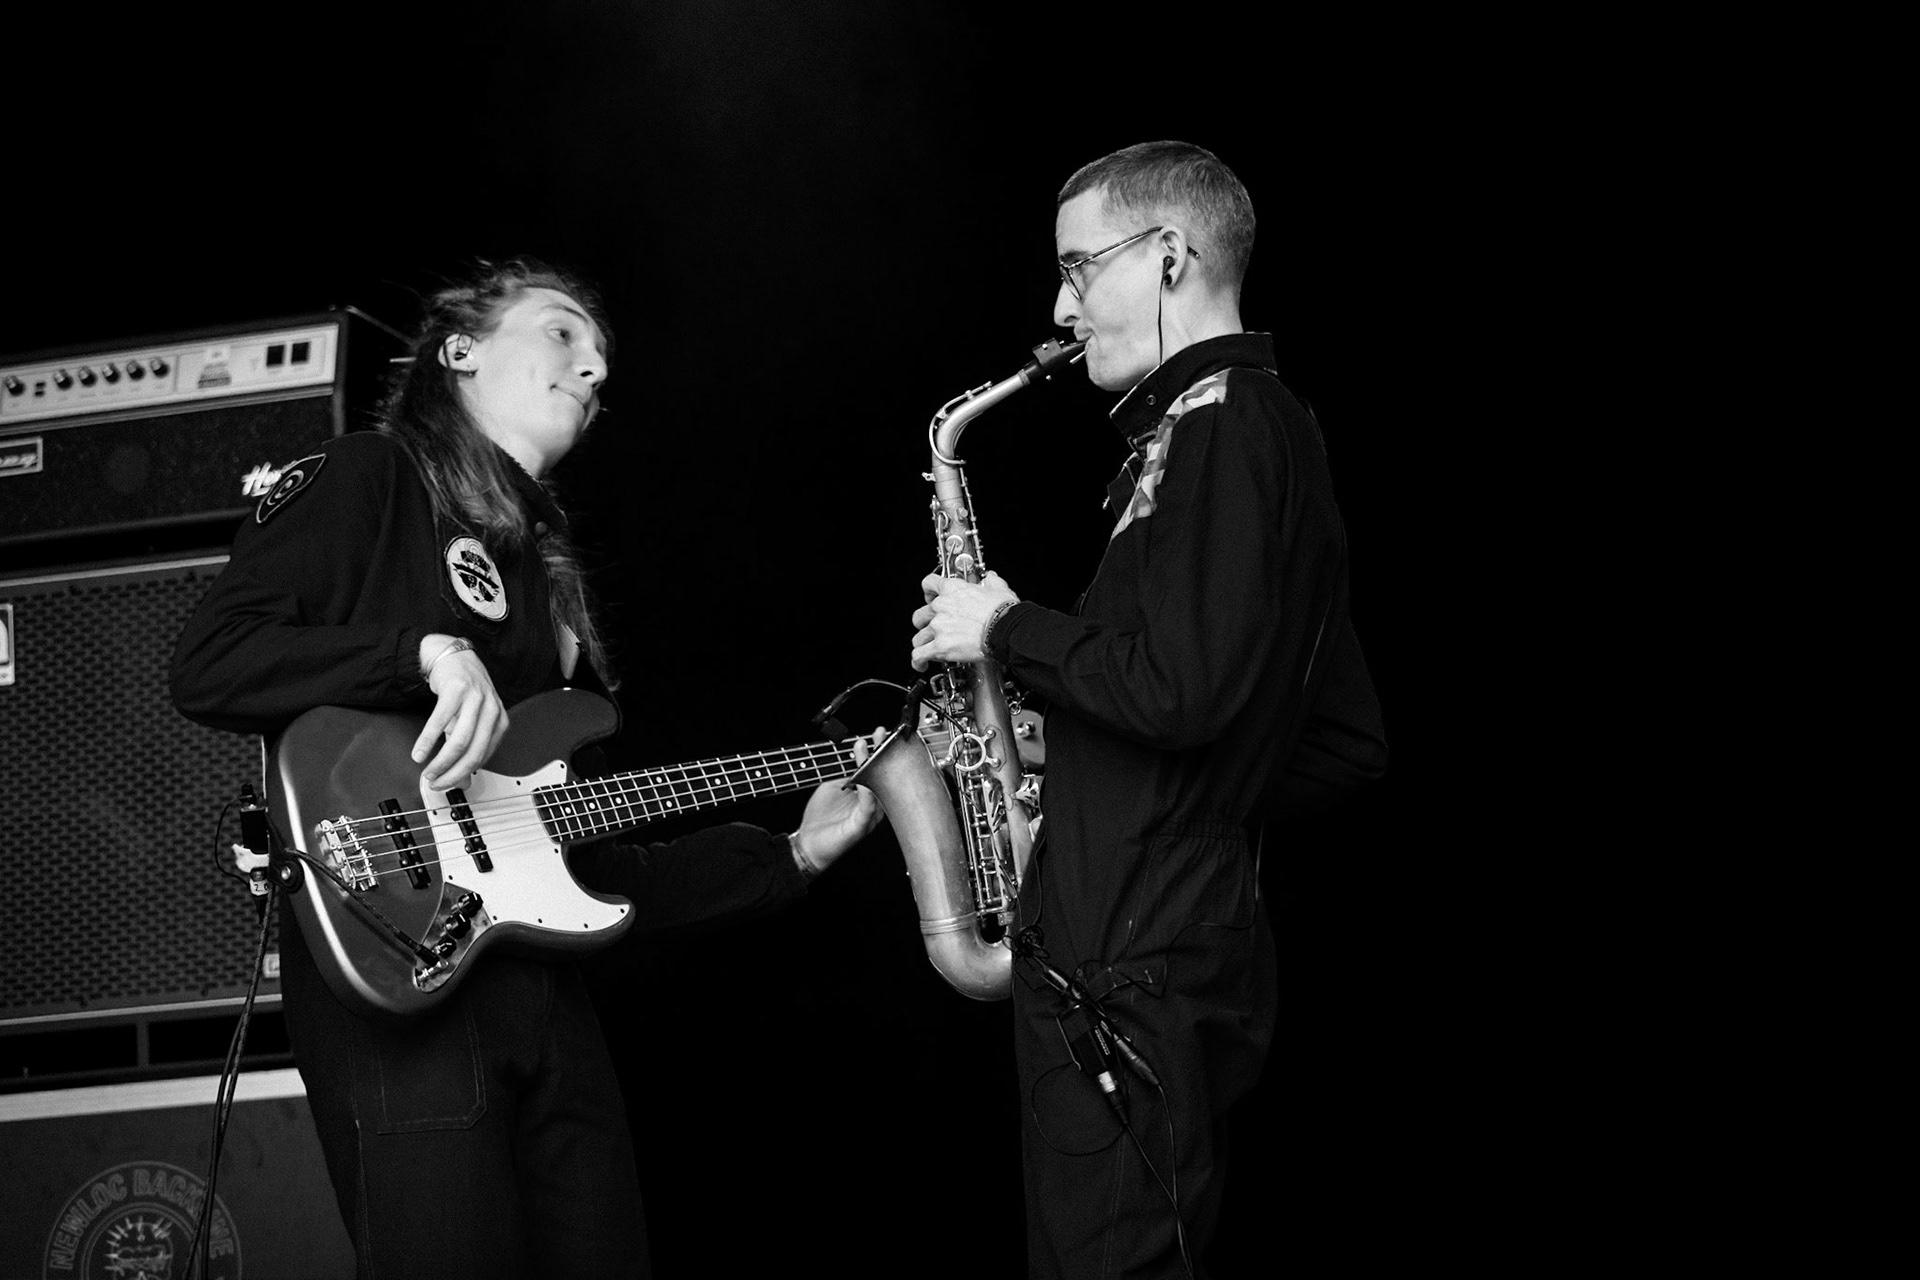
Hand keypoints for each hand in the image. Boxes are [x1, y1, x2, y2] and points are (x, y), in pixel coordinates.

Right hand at [413, 634, 508, 790]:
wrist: (454, 658)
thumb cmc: (464, 692)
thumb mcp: (469, 722)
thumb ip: (466, 751)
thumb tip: (462, 781)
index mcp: (499, 721)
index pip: (483, 756)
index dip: (463, 774)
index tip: (447, 784)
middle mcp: (491, 710)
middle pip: (473, 752)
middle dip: (452, 773)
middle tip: (435, 781)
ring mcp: (476, 699)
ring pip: (459, 740)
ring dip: (440, 761)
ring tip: (427, 770)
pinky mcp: (457, 689)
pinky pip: (440, 721)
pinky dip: (428, 740)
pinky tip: (419, 752)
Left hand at [791, 727, 887, 874]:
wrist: (809, 846)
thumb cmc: (820, 822)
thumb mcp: (832, 788)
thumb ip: (846, 775)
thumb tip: (855, 760)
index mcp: (865, 796)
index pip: (876, 771)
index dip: (878, 752)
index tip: (877, 734)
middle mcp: (871, 805)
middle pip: (882, 777)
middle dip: (882, 754)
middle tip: (881, 735)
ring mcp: (868, 816)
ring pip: (877, 788)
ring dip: (874, 767)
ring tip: (867, 749)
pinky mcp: (860, 826)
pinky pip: (868, 806)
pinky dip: (868, 789)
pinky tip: (864, 775)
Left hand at [910, 571, 1017, 671]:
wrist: (1006, 629)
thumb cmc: (1003, 611)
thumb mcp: (999, 588)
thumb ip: (991, 581)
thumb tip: (991, 578)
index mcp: (953, 589)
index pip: (929, 584)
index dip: (928, 592)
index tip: (930, 597)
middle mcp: (941, 606)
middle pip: (920, 614)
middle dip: (925, 623)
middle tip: (933, 629)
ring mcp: (938, 627)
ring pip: (919, 637)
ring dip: (923, 644)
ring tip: (929, 650)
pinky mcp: (940, 647)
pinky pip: (918, 655)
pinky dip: (918, 661)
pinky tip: (922, 665)